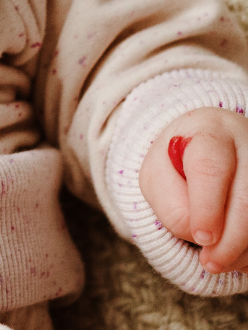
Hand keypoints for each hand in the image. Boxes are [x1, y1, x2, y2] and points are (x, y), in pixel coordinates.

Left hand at [139, 107, 247, 273]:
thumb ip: (172, 205)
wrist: (200, 148)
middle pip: (246, 199)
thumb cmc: (175, 164)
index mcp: (208, 131)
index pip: (210, 168)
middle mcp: (247, 144)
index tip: (202, 238)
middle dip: (229, 240)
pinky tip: (238, 258)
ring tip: (219, 262)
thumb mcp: (157, 176)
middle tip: (210, 263)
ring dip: (243, 249)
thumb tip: (205, 238)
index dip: (207, 208)